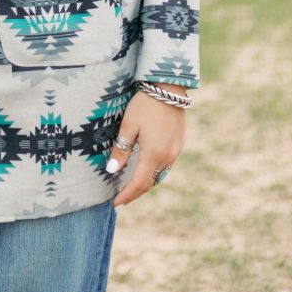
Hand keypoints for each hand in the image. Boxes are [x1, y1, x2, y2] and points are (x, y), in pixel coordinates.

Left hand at [107, 87, 186, 208]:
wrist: (169, 88)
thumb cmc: (145, 104)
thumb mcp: (128, 125)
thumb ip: (121, 149)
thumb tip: (112, 170)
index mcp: (154, 154)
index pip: (139, 184)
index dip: (127, 195)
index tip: (115, 204)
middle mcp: (167, 157)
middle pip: (150, 183)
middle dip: (136, 193)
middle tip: (122, 200)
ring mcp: (175, 151)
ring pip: (159, 176)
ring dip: (146, 185)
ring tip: (132, 189)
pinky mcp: (178, 144)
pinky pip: (166, 167)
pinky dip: (154, 174)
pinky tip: (146, 172)